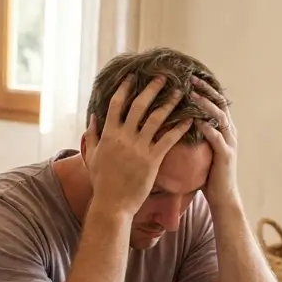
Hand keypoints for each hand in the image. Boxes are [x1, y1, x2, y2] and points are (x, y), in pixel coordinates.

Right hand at [83, 76, 193, 215]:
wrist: (112, 204)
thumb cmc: (102, 182)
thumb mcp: (92, 156)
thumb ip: (93, 135)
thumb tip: (92, 117)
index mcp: (108, 135)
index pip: (116, 105)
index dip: (125, 88)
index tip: (132, 76)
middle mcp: (123, 137)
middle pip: (139, 106)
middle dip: (151, 89)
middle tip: (162, 77)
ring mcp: (138, 148)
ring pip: (156, 119)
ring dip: (169, 103)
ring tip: (179, 93)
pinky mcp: (152, 160)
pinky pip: (169, 139)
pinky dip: (180, 127)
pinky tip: (190, 119)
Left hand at [190, 76, 240, 207]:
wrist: (222, 197)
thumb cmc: (207, 174)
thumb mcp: (199, 150)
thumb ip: (194, 134)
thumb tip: (175, 121)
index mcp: (222, 129)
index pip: (215, 102)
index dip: (204, 88)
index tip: (189, 77)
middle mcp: (229, 132)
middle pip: (219, 104)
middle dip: (206, 89)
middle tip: (190, 78)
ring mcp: (229, 143)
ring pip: (219, 117)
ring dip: (205, 104)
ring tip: (192, 94)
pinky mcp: (225, 155)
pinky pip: (216, 137)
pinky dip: (206, 127)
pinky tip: (195, 119)